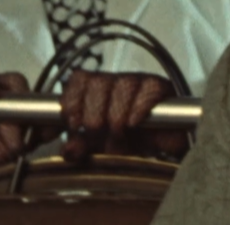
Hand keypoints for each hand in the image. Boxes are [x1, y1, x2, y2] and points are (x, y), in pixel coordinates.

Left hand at [59, 71, 187, 161]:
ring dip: (117, 114)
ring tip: (117, 134)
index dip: (73, 99)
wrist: (160, 151)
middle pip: (99, 82)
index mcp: (96, 91)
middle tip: (96, 134)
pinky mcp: (161, 88)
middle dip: (94, 113)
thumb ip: (80, 148)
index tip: (73, 124)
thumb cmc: (126, 144)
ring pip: (123, 84)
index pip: (79, 79)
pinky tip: (133, 123)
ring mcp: (139, 82)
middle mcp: (116, 82)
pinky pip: (150, 88)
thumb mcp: (98, 149)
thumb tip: (68, 150)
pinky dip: (139, 107)